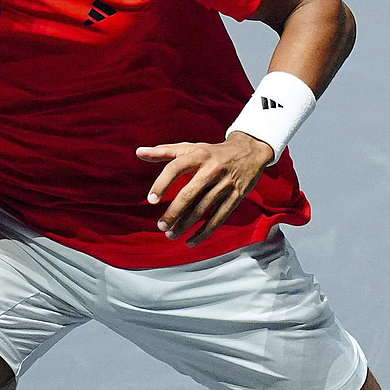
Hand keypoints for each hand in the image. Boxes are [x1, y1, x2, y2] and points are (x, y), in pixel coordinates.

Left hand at [136, 131, 271, 245]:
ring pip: (202, 209)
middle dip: (174, 212)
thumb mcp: (191, 148)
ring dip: (185, 225)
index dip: (162, 183)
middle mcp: (212, 169)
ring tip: (171, 235)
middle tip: (160, 226)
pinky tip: (191, 241)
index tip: (151, 200)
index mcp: (198, 155)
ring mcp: (226, 184)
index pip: (176, 168)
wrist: (250, 151)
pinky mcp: (237, 197)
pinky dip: (205, 232)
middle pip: (189, 193)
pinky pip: (219, 218)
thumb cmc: (213, 152)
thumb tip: (139, 152)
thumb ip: (164, 151)